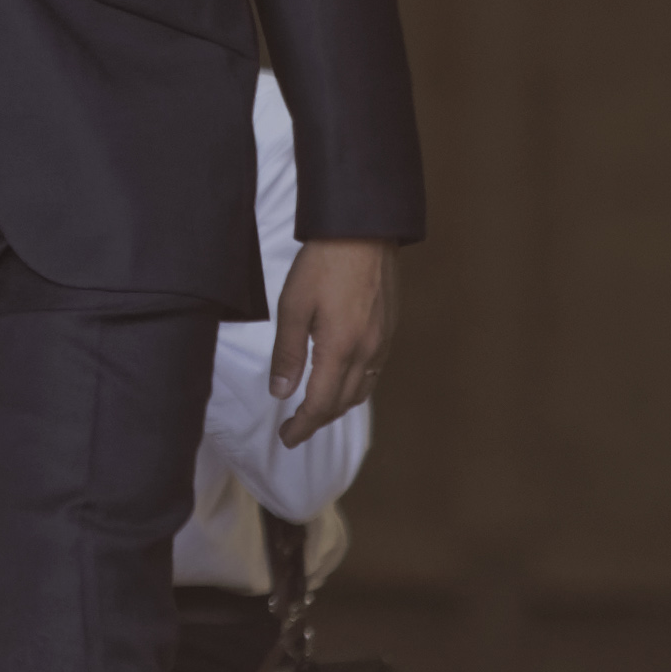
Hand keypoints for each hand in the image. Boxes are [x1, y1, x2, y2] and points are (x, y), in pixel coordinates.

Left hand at [270, 237, 396, 447]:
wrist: (364, 233)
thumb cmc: (323, 265)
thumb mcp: (293, 306)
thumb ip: (287, 353)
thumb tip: (281, 392)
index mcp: (340, 349)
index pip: (321, 404)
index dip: (303, 426)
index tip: (286, 438)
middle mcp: (368, 352)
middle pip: (343, 403)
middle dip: (318, 421)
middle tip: (294, 430)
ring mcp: (383, 343)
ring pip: (361, 391)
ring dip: (337, 407)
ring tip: (314, 412)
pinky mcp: (389, 331)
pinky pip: (373, 373)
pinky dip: (355, 388)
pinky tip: (341, 383)